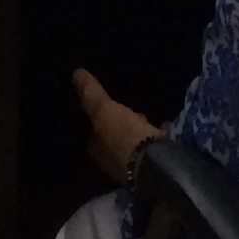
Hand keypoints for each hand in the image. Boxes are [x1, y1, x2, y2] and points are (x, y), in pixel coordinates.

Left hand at [73, 68, 162, 182]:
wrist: (153, 163)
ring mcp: (133, 165)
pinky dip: (155, 138)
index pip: (94, 132)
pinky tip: (162, 129)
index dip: (101, 120)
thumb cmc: (123, 136)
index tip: (109, 107)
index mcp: (97, 150)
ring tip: (146, 119)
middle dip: (121, 126)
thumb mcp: (104, 110)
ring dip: (137, 133)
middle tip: (129, 111)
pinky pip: (152, 146)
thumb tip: (76, 72)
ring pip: (133, 144)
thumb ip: (92, 94)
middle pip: (114, 139)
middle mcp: (111, 161)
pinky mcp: (152, 165)